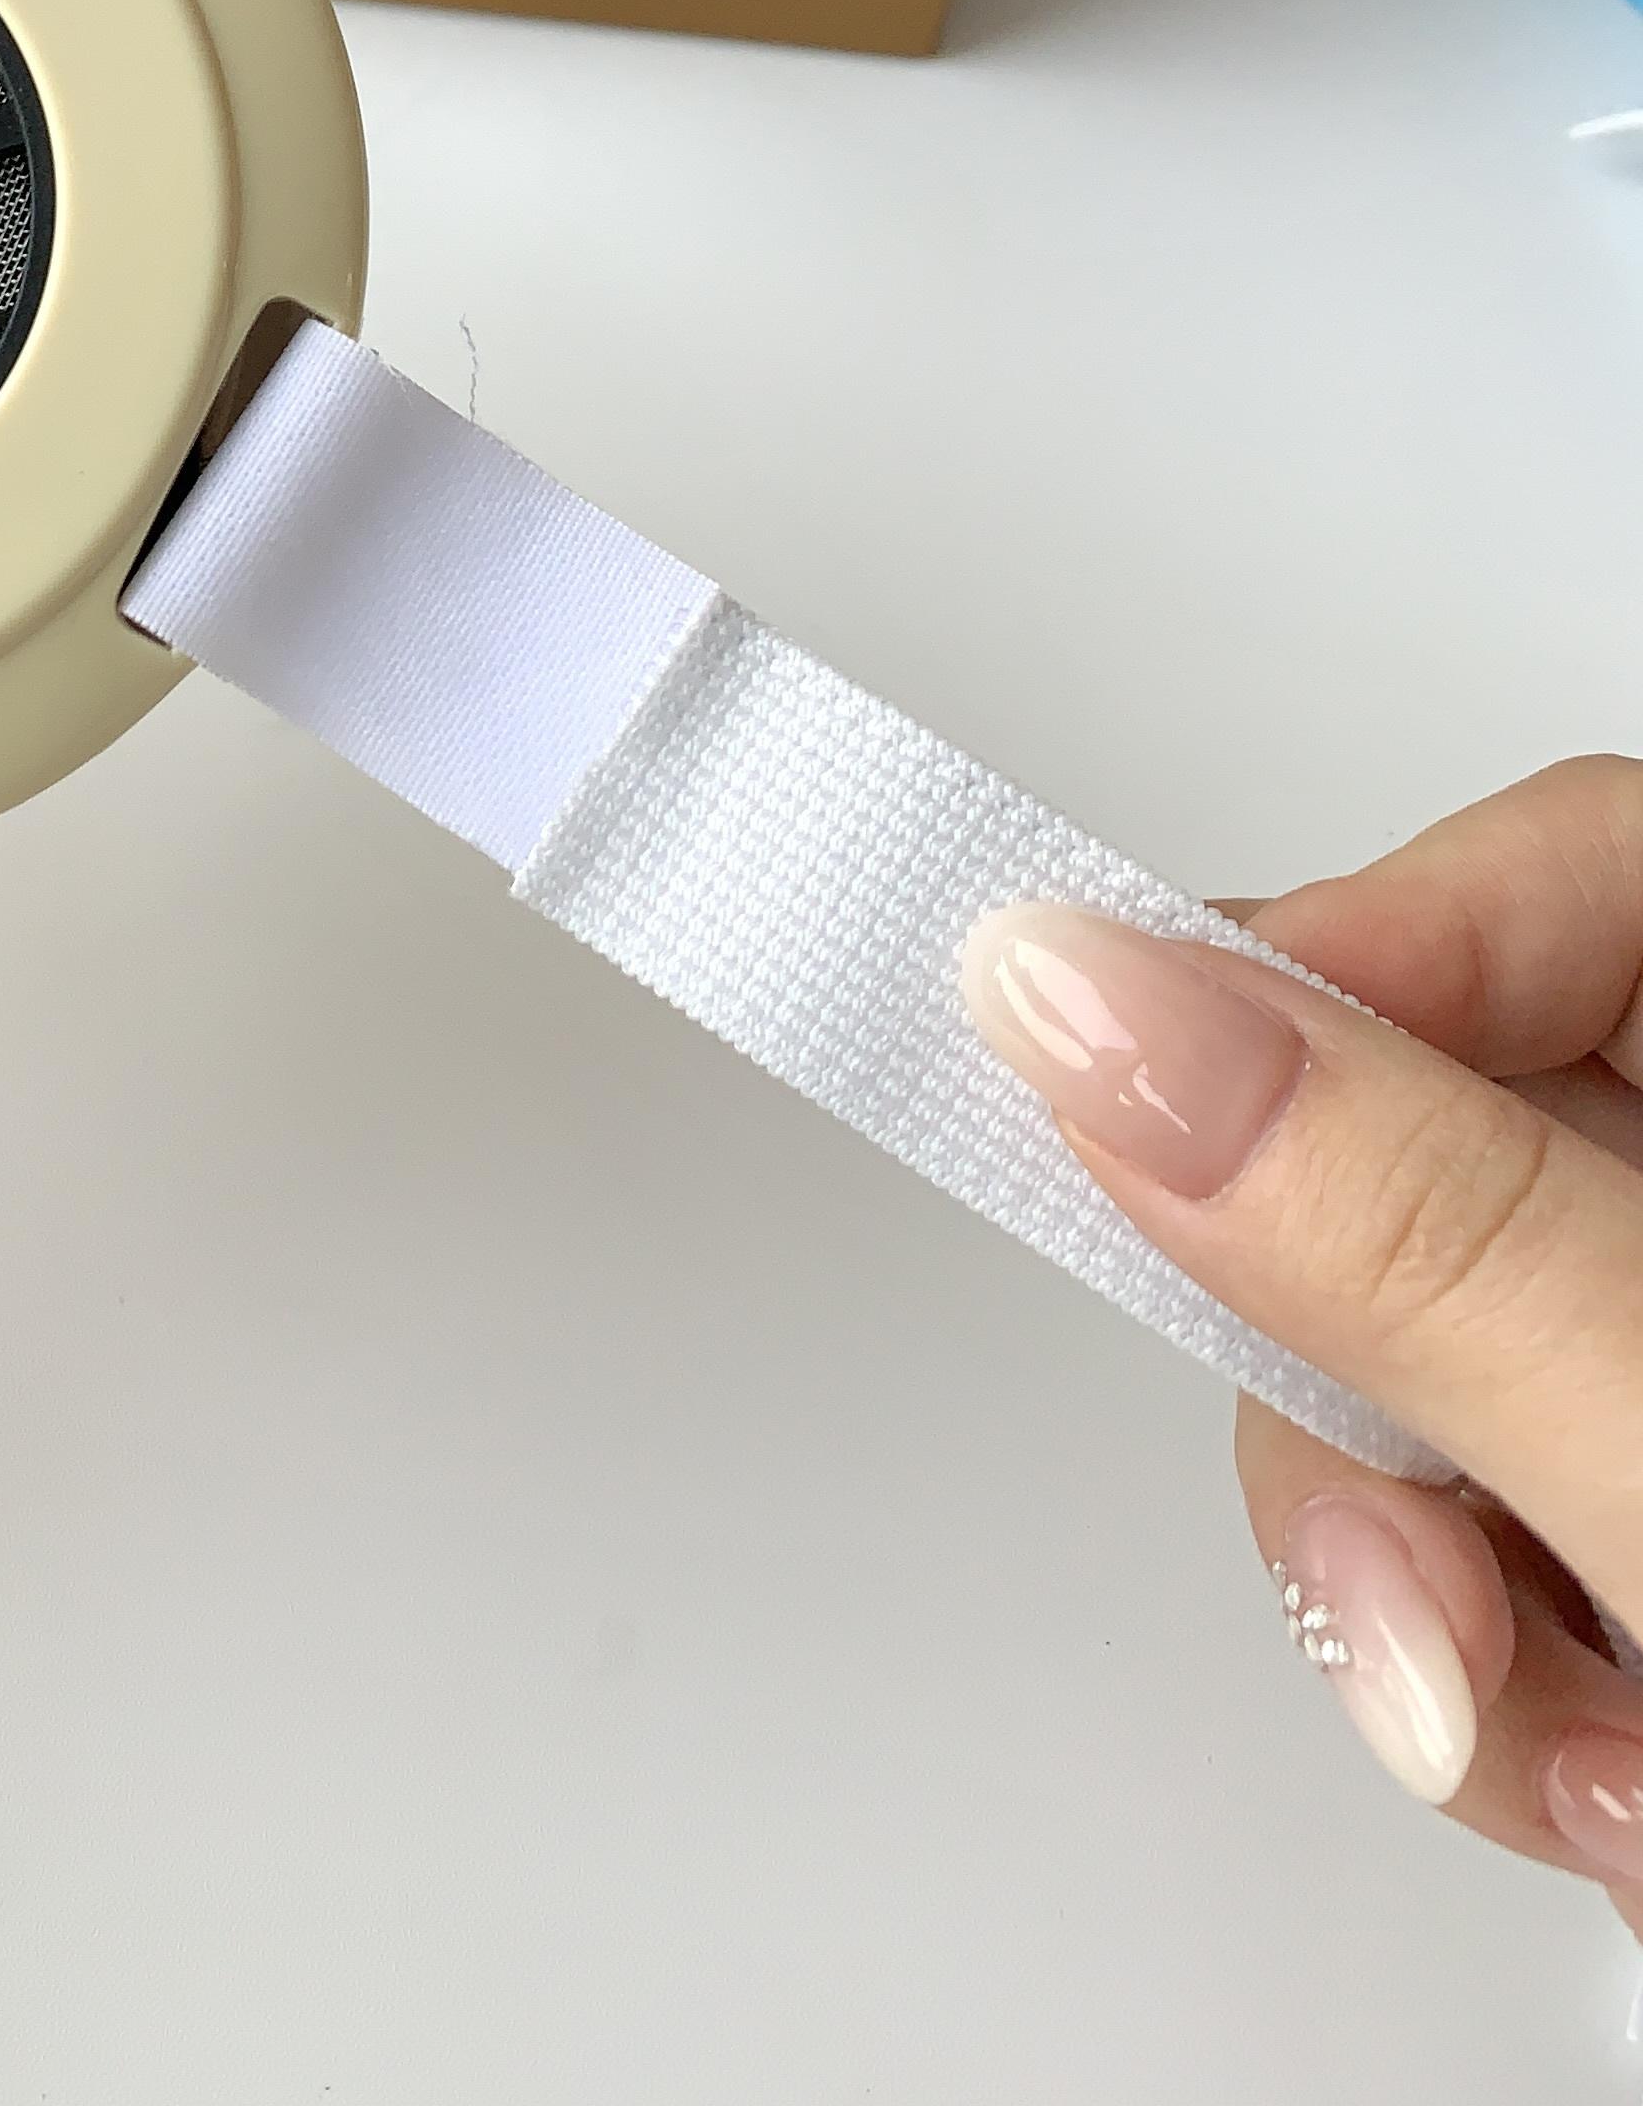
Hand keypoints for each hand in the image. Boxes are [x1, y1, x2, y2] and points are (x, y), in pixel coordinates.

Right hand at [961, 762, 1642, 1919]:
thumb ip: (1411, 1234)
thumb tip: (1081, 997)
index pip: (1538, 874)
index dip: (1319, 972)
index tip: (1100, 1083)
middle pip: (1420, 1156)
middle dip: (1366, 1405)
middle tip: (1410, 1591)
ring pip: (1420, 1379)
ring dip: (1438, 1607)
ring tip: (1596, 1764)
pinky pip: (1487, 1546)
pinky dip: (1517, 1696)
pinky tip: (1632, 1795)